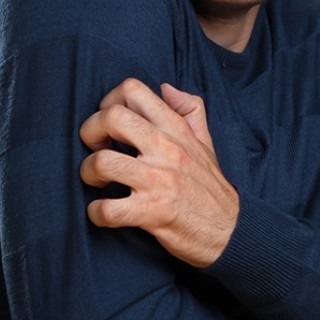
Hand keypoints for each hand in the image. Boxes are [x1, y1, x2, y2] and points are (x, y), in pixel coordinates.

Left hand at [79, 79, 238, 266]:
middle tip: (95, 148)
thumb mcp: (206, 144)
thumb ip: (190, 111)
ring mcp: (159, 181)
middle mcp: (167, 150)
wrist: (232, 232)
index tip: (109, 124)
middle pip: (111, 118)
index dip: (108, 102)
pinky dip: (97, 212)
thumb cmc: (211, 189)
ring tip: (96, 181)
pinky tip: (103, 212)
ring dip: (88, 172)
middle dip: (90, 131)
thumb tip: (166, 88)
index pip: (133, 90)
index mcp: (176, 130)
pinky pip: (108, 208)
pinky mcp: (153, 213)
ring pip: (103, 162)